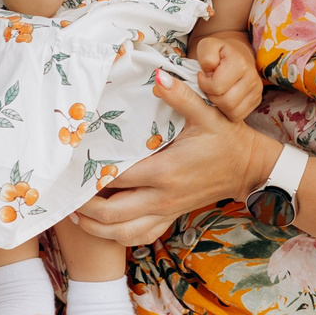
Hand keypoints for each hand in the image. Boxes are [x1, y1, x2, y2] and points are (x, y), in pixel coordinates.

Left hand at [72, 73, 277, 242]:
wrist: (249, 167)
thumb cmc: (227, 139)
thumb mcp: (207, 114)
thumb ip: (180, 96)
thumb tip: (158, 77)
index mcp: (166, 171)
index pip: (118, 178)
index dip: (91, 176)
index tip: (72, 167)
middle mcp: (162, 197)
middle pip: (113, 213)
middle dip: (86, 207)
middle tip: (66, 195)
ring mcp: (167, 211)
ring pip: (124, 233)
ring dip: (97, 228)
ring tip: (76, 215)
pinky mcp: (171, 217)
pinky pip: (141, 236)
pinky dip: (119, 237)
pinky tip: (104, 228)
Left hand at [192, 34, 263, 120]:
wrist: (235, 55)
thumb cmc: (218, 53)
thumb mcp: (207, 46)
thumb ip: (206, 54)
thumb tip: (209, 68)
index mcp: (240, 63)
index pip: (217, 87)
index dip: (204, 84)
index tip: (202, 76)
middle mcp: (252, 78)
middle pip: (226, 102)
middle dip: (212, 97)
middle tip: (209, 87)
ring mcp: (257, 91)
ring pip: (233, 112)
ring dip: (219, 105)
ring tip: (216, 92)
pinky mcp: (257, 101)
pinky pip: (238, 116)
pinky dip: (227, 111)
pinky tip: (223, 99)